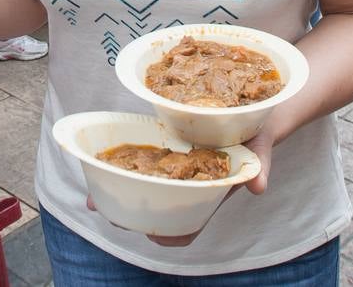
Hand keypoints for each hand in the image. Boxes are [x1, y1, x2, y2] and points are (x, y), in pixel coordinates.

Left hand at [85, 128, 275, 247]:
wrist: (252, 116)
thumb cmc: (255, 137)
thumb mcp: (259, 149)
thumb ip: (260, 166)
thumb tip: (259, 187)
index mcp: (208, 193)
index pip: (188, 227)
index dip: (170, 235)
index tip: (151, 236)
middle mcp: (188, 186)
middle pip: (157, 214)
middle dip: (130, 216)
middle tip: (100, 208)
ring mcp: (175, 171)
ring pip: (144, 191)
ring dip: (118, 194)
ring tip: (92, 197)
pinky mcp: (167, 150)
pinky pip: (142, 165)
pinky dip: (123, 166)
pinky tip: (101, 164)